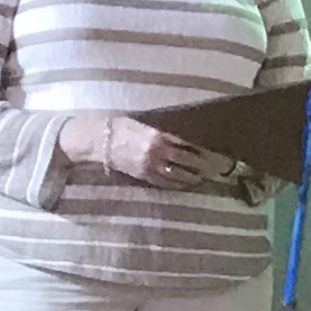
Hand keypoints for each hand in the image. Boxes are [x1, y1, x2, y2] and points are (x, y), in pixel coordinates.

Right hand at [78, 113, 217, 188]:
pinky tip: (184, 185)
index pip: (184, 144)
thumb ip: (161, 133)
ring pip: (176, 174)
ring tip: (200, 178)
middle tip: (211, 168)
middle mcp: (156, 152)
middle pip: (184, 160)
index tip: (209, 153)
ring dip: (190, 177)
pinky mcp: (142, 176)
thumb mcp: (144, 125)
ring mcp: (149, 165)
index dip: (198, 150)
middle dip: (199, 165)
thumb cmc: (121, 127)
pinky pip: (163, 183)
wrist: (99, 140)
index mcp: (157, 136)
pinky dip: (175, 185)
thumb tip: (179, 140)